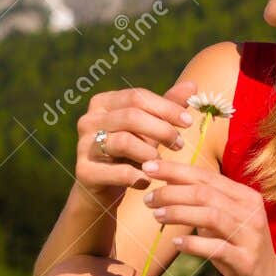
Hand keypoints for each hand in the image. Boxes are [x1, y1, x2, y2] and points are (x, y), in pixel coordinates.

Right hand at [74, 80, 195, 199]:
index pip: (137, 97)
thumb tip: (193, 86)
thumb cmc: (129, 154)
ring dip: (150, 154)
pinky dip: (139, 177)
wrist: (102, 190)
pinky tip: (147, 181)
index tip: (188, 122)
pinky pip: (119, 172)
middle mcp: (89, 120)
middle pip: (131, 116)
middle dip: (161, 130)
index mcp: (102, 103)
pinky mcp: (84, 172)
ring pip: (124, 142)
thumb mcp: (148, 130)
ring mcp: (83, 145)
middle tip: (179, 144)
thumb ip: (167, 108)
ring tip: (160, 162)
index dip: (166, 108)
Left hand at [141, 156, 275, 275]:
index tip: (148, 167)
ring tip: (156, 216)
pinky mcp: (245, 263)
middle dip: (172, 192)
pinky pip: (216, 249)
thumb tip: (168, 184)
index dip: (176, 170)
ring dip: (179, 213)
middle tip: (148, 199)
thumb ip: (204, 204)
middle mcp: (250, 213)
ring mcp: (250, 238)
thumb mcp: (225, 222)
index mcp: (245, 197)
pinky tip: (176, 244)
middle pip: (206, 194)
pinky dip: (194, 244)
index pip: (206, 176)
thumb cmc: (238, 250)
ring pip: (211, 217)